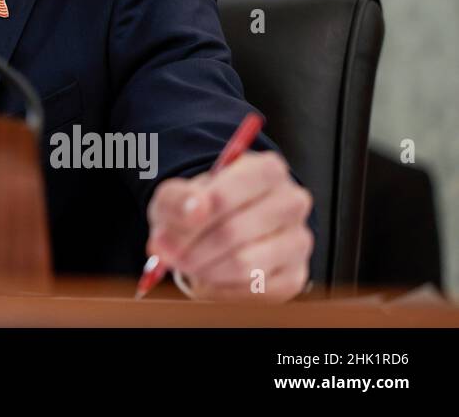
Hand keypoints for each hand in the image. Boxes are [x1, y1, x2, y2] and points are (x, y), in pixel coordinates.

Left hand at [146, 151, 313, 300]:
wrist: (215, 230)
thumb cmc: (197, 207)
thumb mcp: (175, 195)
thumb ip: (178, 198)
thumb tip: (196, 209)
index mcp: (266, 169)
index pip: (228, 193)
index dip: (193, 217)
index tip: (164, 233)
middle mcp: (291, 202)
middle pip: (234, 232)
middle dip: (191, 249)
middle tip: (167, 255)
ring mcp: (298, 240)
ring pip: (245, 264)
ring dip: (204, 269)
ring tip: (186, 264)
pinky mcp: (295, 275)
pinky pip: (255, 292)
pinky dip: (222, 289)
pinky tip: (209, 277)